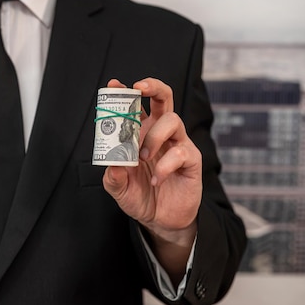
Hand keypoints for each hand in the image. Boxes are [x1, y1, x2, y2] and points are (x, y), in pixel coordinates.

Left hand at [102, 78, 200, 247]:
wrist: (161, 220)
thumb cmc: (140, 196)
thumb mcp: (119, 189)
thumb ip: (113, 176)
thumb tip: (113, 163)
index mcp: (140, 133)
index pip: (135, 106)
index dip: (126, 92)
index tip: (113, 84)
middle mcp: (160, 133)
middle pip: (163, 98)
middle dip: (153, 86)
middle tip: (139, 88)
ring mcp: (178, 144)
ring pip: (172, 120)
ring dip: (154, 136)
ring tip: (143, 158)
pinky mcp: (191, 160)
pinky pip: (181, 152)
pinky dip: (165, 166)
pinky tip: (156, 180)